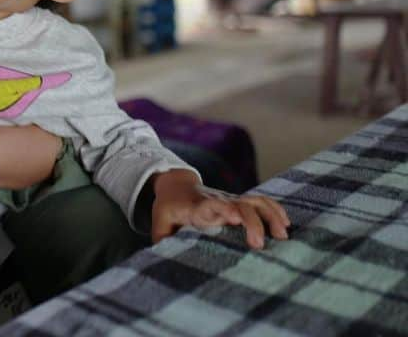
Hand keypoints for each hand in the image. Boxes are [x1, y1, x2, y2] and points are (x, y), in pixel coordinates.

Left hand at [150, 169, 290, 248]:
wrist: (176, 185)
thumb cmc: (168, 207)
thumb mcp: (159, 221)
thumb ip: (162, 239)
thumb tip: (164, 258)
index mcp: (198, 207)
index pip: (212, 204)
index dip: (224, 208)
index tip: (234, 217)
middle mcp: (218, 201)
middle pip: (240, 205)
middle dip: (252, 222)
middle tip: (259, 244)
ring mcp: (230, 200)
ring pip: (254, 201)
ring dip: (270, 215)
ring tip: (282, 236)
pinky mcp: (239, 202)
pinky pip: (260, 202)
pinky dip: (274, 209)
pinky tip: (285, 224)